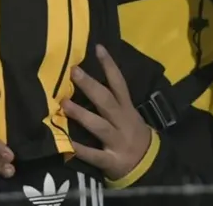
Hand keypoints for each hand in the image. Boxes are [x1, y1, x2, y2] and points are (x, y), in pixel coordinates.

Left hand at [62, 45, 151, 181]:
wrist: (148, 165)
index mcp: (127, 108)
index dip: (109, 65)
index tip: (98, 48)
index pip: (119, 83)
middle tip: (74, 71)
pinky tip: (67, 143)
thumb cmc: (131, 133)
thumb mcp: (127, 114)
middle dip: (90, 86)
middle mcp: (123, 122)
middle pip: (107, 101)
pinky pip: (95, 155)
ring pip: (99, 125)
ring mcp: (117, 141)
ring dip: (82, 114)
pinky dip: (81, 149)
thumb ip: (111, 101)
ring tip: (64, 103)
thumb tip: (87, 80)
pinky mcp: (111, 161)